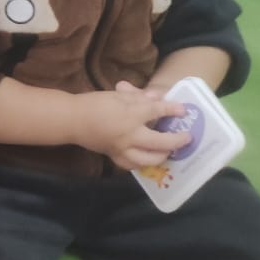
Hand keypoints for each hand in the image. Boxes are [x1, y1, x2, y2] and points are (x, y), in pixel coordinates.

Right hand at [71, 82, 188, 168]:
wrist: (72, 120)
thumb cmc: (93, 104)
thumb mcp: (117, 95)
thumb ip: (139, 97)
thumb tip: (158, 98)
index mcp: (130, 115)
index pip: (157, 111)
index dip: (172, 109)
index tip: (182, 109)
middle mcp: (130, 135)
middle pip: (160, 142)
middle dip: (176, 141)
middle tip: (187, 138)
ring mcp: (122, 149)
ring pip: (148, 159)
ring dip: (162, 156)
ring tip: (169, 152)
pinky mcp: (114, 157)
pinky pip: (133, 164)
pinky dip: (143, 163)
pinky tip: (148, 159)